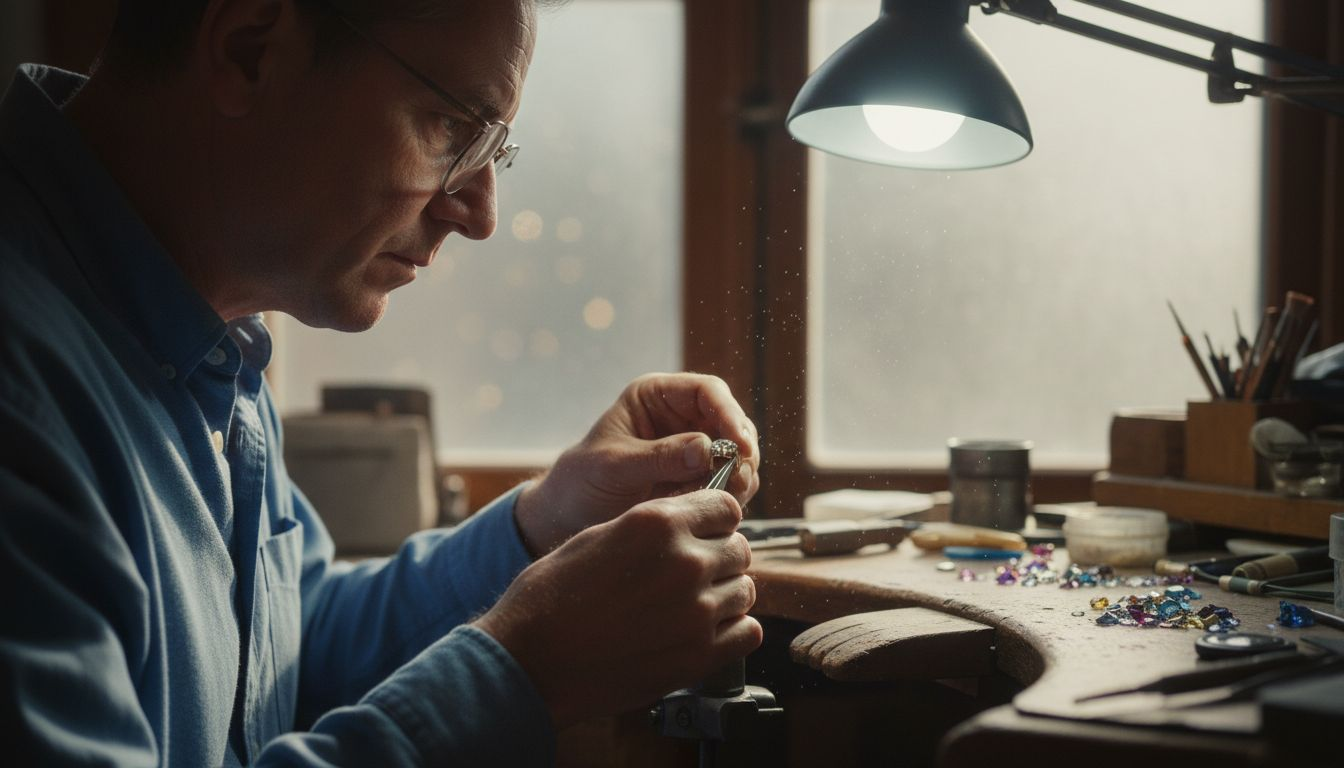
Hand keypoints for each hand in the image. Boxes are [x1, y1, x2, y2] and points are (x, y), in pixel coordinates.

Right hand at [473, 489, 761, 726]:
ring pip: (745, 591)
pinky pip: (747, 632)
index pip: (727, 507)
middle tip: (691, 575)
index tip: (705, 533)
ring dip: (724, 595)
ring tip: (689, 607)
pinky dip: (731, 631)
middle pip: (740, 549)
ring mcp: (698, 611)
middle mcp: (686, 561)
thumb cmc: (552, 596)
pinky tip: (702, 632)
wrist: (532, 658)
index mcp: (659, 522)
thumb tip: (692, 522)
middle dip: (720, 558)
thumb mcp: (601, 535)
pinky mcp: (700, 655)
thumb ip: (655, 526)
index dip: (716, 520)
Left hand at [515, 373, 759, 554]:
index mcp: (657, 396)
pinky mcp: (700, 480)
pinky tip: (708, 511)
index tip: (740, 447)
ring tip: (718, 500)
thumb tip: (707, 449)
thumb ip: (659, 457)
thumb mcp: (614, 466)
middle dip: (741, 452)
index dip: (729, 415)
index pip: (708, 391)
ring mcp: (695, 449)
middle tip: (738, 482)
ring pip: (739, 456)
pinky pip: (731, 484)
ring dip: (739, 478)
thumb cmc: (582, 481)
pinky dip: (729, 497)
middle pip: (732, 423)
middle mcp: (682, 417)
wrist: (570, 517)